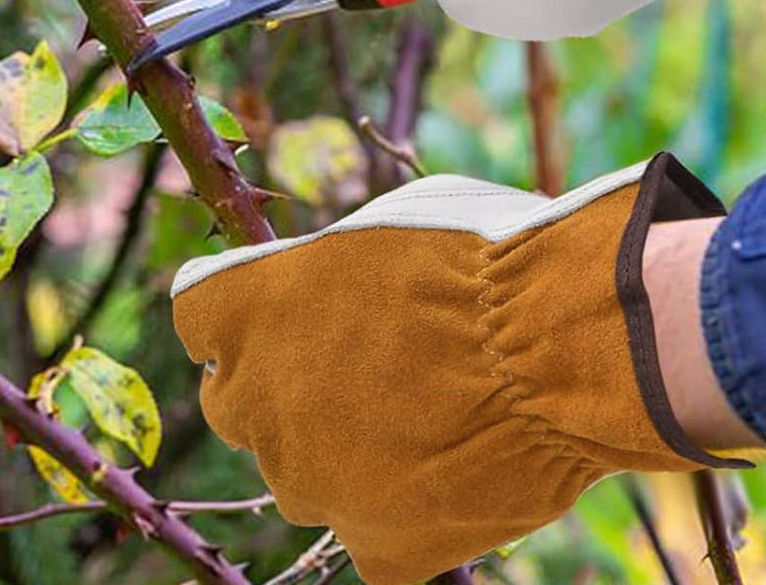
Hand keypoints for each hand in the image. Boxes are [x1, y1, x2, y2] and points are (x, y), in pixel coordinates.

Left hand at [172, 154, 753, 584]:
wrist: (566, 335)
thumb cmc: (484, 251)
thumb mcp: (392, 218)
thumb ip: (335, 262)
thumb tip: (332, 279)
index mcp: (246, 309)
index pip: (199, 318)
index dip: (245, 311)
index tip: (286, 307)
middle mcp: (257, 404)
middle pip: (237, 403)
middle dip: (282, 382)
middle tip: (358, 362)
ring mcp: (315, 485)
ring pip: (303, 471)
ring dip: (340, 445)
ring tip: (424, 410)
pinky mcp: (385, 547)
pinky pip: (374, 531)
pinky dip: (400, 505)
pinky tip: (449, 465)